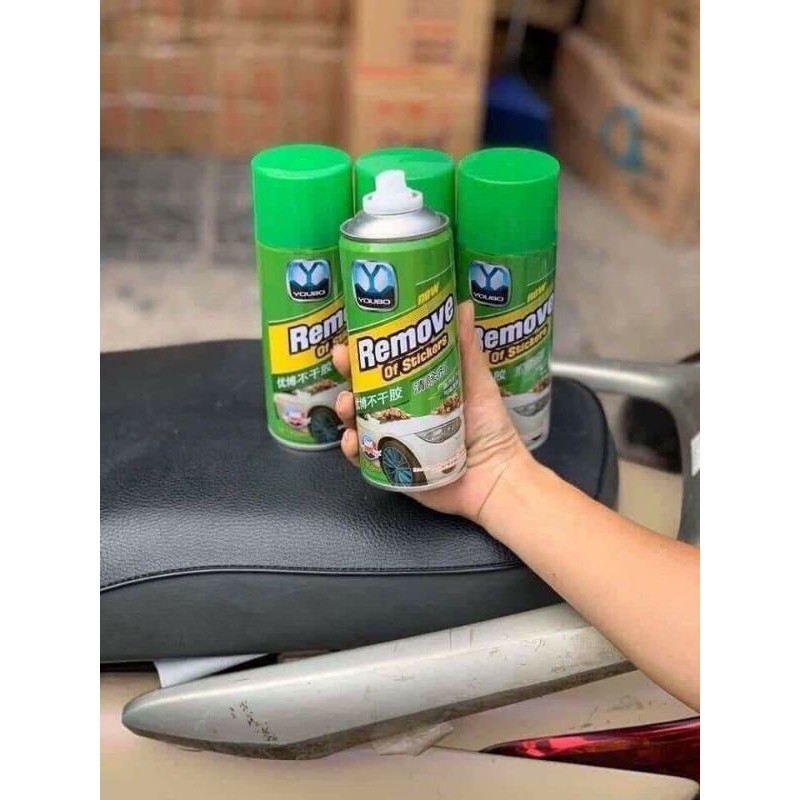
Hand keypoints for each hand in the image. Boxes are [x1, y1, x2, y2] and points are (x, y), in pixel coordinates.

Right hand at [332, 301, 533, 522]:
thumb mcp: (478, 382)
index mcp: (420, 389)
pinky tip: (352, 440)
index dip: (366, 351)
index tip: (353, 335)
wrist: (495, 479)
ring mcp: (396, 440)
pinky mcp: (393, 467)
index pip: (386, 365)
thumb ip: (467, 348)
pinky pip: (366, 457)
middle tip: (341, 361)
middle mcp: (404, 413)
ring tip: (348, 404)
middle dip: (348, 375)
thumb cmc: (491, 429)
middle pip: (365, 390)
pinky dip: (354, 449)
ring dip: (346, 410)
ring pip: (359, 421)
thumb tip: (462, 304)